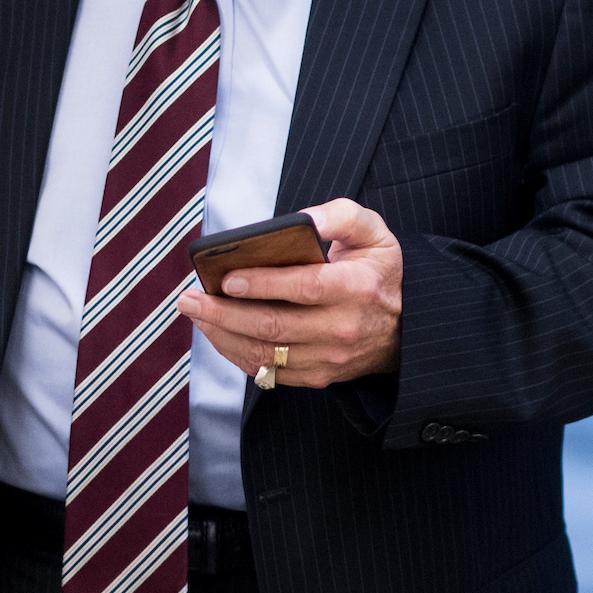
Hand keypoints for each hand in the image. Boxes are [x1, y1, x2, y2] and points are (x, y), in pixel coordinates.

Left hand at [176, 198, 402, 387]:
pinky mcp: (317, 376)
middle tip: (188, 298)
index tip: (226, 277)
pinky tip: (217, 333)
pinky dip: (236, 354)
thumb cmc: (377, 271)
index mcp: (355, 288)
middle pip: (273, 326)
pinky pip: (268, 371)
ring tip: (194, 313)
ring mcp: (328, 358)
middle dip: (223, 313)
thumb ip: (340, 216)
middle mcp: (342, 328)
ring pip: (265, 353)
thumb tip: (303, 218)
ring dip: (221, 335)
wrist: (404, 327)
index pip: (304, 287)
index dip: (262, 284)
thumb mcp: (372, 232)